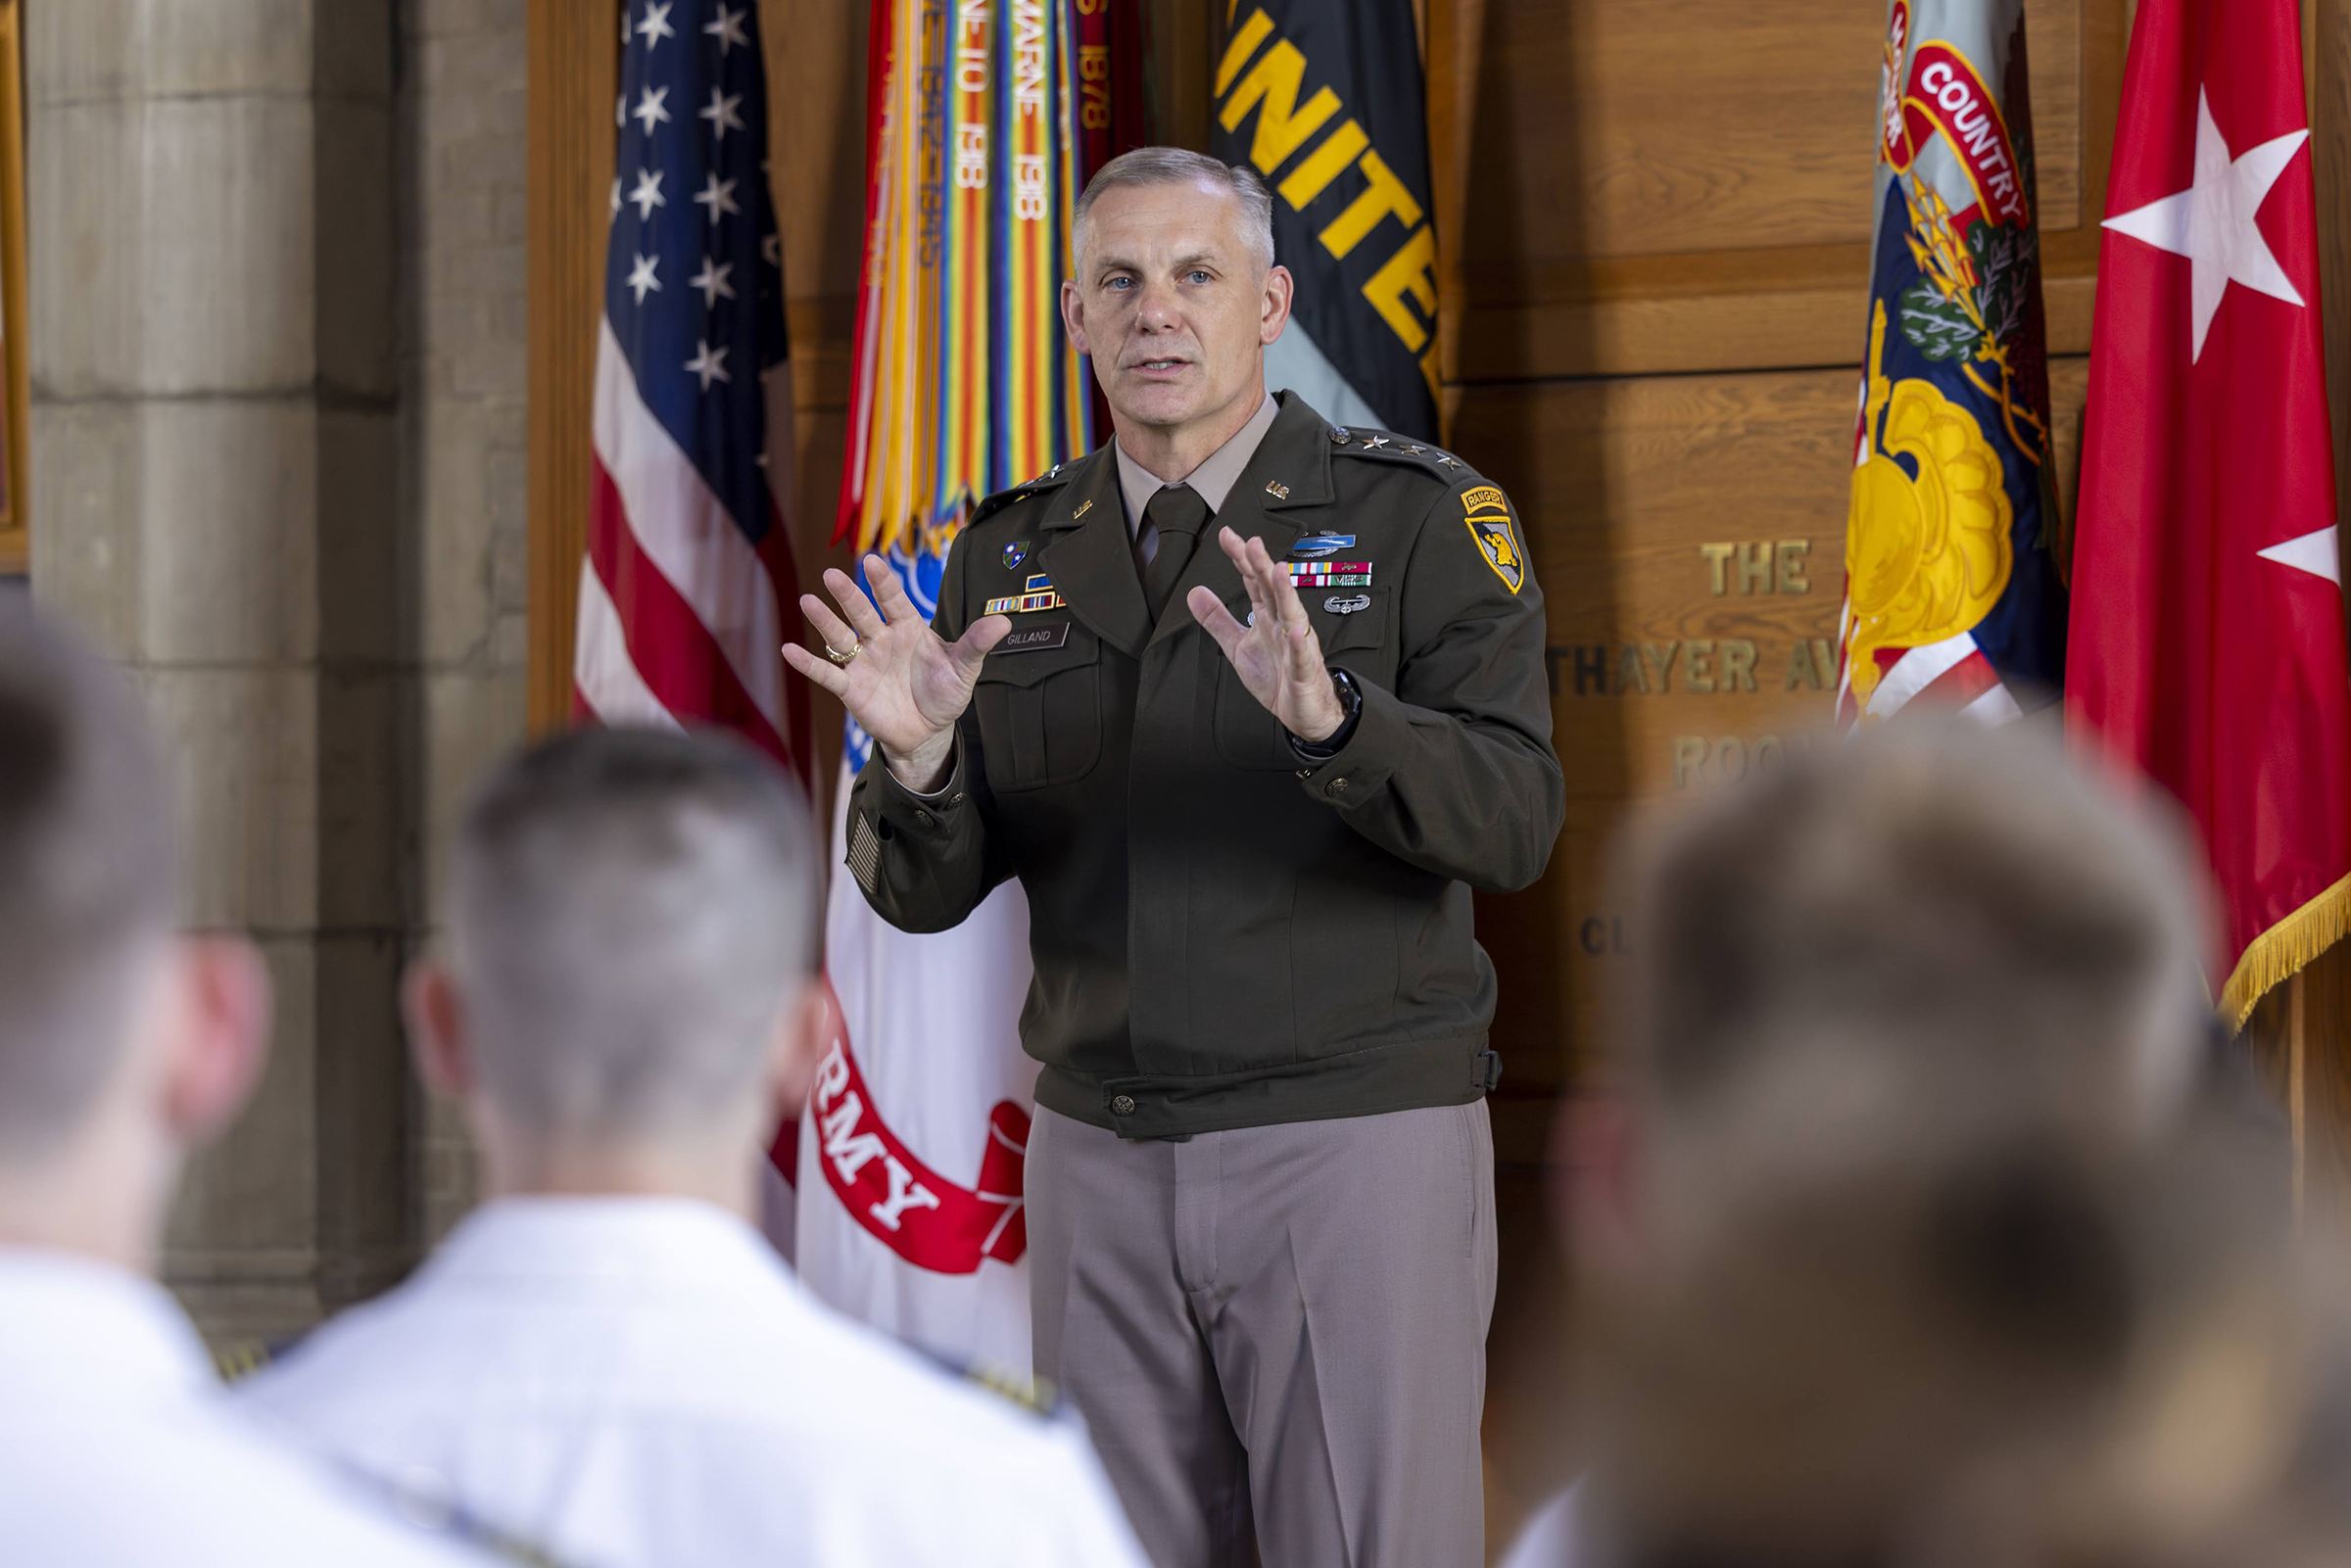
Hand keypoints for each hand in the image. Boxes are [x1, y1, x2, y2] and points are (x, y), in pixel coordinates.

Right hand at [783, 556, 1009, 790]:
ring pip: (841, 637)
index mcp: (908, 627)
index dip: (882, 582)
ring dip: (825, 621)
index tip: (871, 561)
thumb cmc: (944, 693)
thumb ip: (977, 643)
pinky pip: (827, 673)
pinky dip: (808, 663)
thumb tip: (1004, 621)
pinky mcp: (851, 688)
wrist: (928, 732)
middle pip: (862, 612)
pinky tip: (788, 650)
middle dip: (848, 595)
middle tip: (831, 574)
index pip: (894, 600)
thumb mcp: (964, 668)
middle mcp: (881, 639)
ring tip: (808, 601)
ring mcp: (863, 662)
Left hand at [1186, 527, 1347, 742]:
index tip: (1227, 536)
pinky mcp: (1304, 670)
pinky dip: (1298, 642)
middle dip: (1262, 566)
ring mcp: (1296, 645)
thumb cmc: (1277, 676)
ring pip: (1292, 614)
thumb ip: (1217, 619)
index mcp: (1267, 616)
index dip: (1241, 559)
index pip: (1253, 581)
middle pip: (1272, 590)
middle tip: (1251, 543)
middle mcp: (1284, 624)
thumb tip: (1194, 593)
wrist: (1303, 710)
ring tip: (1277, 570)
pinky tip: (1293, 629)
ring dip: (1285, 592)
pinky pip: (1302, 655)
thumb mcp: (1237, 646)